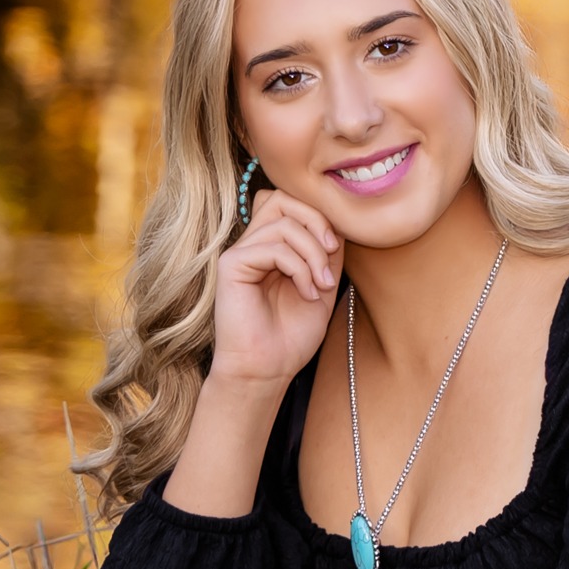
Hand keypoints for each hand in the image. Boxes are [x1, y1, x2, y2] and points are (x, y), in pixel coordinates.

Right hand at [208, 190, 343, 388]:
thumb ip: (326, 253)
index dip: (317, 216)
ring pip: (282, 221)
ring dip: (312, 253)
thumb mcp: (321, 286)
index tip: (336, 248)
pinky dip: (299, 268)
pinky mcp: (232, 265)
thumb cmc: (291, 337)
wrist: (267, 370)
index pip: (290, 203)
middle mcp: (252, 245)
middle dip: (316, 221)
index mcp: (271, 247)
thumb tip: (336, 223)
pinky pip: (273, 247)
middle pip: (282, 198)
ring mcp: (240, 253)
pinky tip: (307, 293)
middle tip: (331, 252)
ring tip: (320, 285)